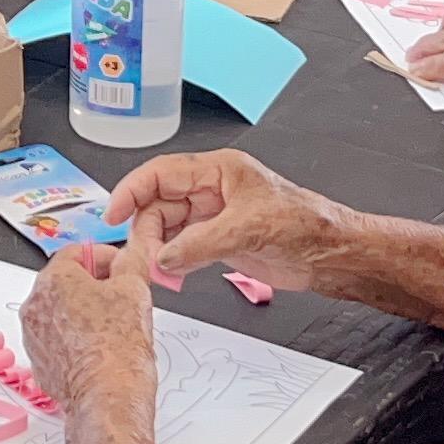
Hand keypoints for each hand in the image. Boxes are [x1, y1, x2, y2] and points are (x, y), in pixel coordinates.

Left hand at [20, 237, 160, 417]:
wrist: (108, 393)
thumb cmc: (117, 346)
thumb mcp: (134, 288)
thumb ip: (130, 262)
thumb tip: (130, 256)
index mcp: (54, 280)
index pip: (76, 252)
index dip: (103, 256)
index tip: (119, 265)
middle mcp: (35, 305)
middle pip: (64, 282)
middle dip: (93, 284)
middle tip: (119, 294)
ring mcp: (33, 335)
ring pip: (59, 311)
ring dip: (82, 312)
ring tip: (112, 324)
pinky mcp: (39, 361)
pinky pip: (56, 339)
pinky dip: (74, 338)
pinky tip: (98, 346)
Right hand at [104, 147, 351, 292]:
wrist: (330, 255)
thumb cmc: (305, 224)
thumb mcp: (247, 229)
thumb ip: (200, 244)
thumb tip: (163, 257)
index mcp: (218, 170)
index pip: (161, 174)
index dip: (132, 191)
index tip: (113, 213)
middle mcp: (212, 190)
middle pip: (159, 204)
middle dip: (147, 229)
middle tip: (144, 257)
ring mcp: (214, 217)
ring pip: (168, 228)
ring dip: (159, 249)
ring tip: (156, 269)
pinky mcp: (218, 241)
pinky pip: (182, 247)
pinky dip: (172, 261)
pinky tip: (170, 273)